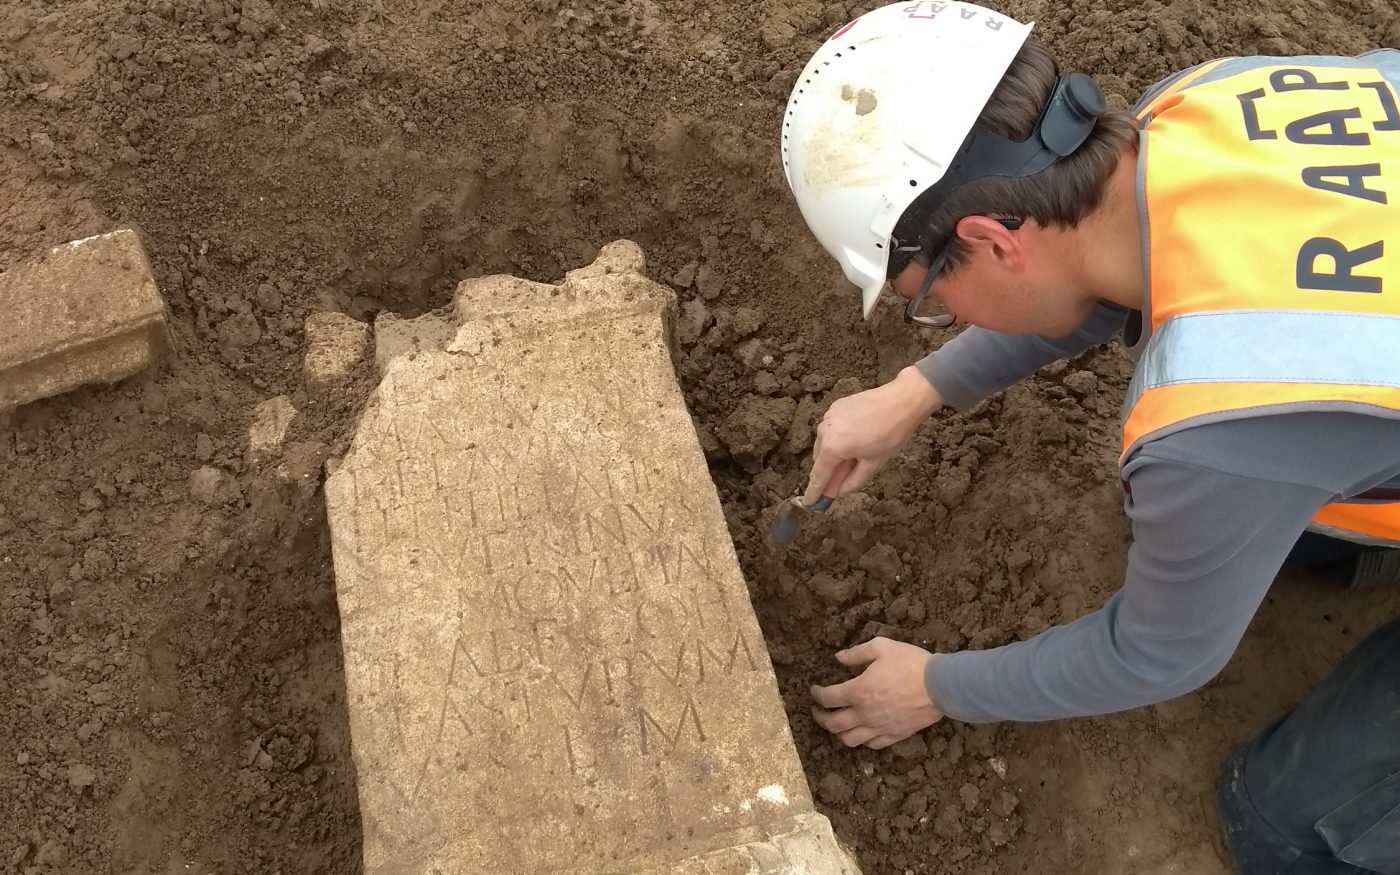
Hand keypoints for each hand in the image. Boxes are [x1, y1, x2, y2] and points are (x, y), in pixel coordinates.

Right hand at [805, 366, 942, 501]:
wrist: (901, 400)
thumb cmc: (891, 434)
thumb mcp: (873, 464)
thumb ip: (852, 481)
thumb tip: (838, 492)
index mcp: (833, 447)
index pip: (819, 475)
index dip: (814, 492)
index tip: (810, 503)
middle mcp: (824, 431)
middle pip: (820, 459)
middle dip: (829, 471)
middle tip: (843, 481)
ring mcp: (828, 416)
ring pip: (824, 443)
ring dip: (834, 454)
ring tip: (856, 455)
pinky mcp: (835, 407)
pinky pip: (831, 429)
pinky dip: (838, 438)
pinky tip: (856, 437)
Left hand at [810, 638, 942, 748]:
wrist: (941, 686)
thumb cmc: (911, 663)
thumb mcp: (882, 647)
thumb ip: (857, 653)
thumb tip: (839, 658)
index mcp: (858, 691)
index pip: (828, 698)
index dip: (816, 694)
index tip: (814, 690)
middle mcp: (864, 714)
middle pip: (833, 723)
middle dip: (820, 717)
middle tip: (817, 710)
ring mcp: (879, 728)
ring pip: (849, 739)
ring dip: (837, 733)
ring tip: (836, 724)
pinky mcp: (894, 735)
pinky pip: (871, 744)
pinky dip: (861, 740)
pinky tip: (861, 733)